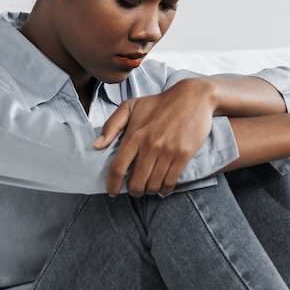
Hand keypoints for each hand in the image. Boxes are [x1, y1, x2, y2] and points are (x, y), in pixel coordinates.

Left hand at [93, 79, 215, 196]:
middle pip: (136, 182)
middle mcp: (150, 145)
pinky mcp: (183, 155)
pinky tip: (162, 186)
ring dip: (149, 191)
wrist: (192, 97)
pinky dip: (165, 189)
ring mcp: (168, 151)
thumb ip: (111, 126)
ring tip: (148, 187)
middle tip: (134, 190)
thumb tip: (96, 146)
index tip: (112, 191)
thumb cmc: (159, 103)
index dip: (112, 184)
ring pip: (154, 185)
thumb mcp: (130, 106)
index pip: (118, 167)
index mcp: (134, 135)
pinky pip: (171, 182)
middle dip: (133, 191)